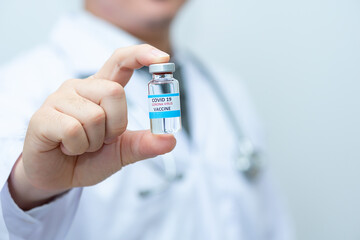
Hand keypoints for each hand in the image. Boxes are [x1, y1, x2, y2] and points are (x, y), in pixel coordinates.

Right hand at [8, 44, 175, 209]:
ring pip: (95, 115)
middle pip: (114, 92)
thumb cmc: (88, 158)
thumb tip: (171, 140)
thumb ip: (144, 144)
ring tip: (81, 145)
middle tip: (101, 139)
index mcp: (101, 90)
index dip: (141, 54)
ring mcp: (60, 98)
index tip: (163, 58)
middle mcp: (81, 88)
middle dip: (115, 125)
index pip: (121, 61)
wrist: (57, 177)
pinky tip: (67, 148)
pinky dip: (77, 147)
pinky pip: (73, 129)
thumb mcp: (122, 152)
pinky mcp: (43, 115)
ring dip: (94, 141)